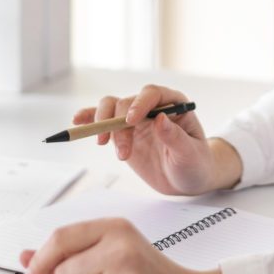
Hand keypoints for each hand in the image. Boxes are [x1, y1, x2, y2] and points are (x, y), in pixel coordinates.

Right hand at [76, 85, 240, 195]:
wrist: (187, 179)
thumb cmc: (196, 163)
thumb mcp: (190, 154)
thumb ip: (176, 137)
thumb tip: (160, 119)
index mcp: (174, 104)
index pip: (152, 94)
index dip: (139, 103)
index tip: (131, 120)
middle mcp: (152, 107)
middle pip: (126, 102)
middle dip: (119, 125)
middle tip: (122, 151)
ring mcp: (136, 119)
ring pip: (111, 108)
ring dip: (103, 124)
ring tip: (102, 144)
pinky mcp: (123, 133)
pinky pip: (103, 121)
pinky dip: (89, 119)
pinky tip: (78, 122)